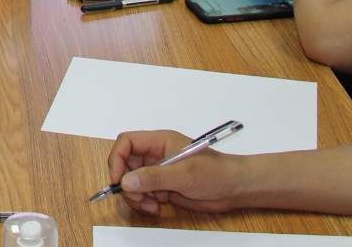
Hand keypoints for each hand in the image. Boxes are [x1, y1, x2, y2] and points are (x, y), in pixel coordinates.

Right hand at [106, 130, 241, 214]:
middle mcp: (156, 155)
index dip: (117, 159)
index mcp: (159, 142)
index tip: (118, 179)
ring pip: (133, 182)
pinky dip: (144, 203)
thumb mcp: (184, 174)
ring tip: (150, 206)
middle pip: (125, 164)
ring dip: (136, 196)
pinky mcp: (162, 187)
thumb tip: (127, 181)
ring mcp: (159, 172)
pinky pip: (143, 194)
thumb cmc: (216, 172)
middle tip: (136, 198)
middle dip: (126, 183)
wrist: (234, 188)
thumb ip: (154, 177)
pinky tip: (156, 208)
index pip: (127, 142)